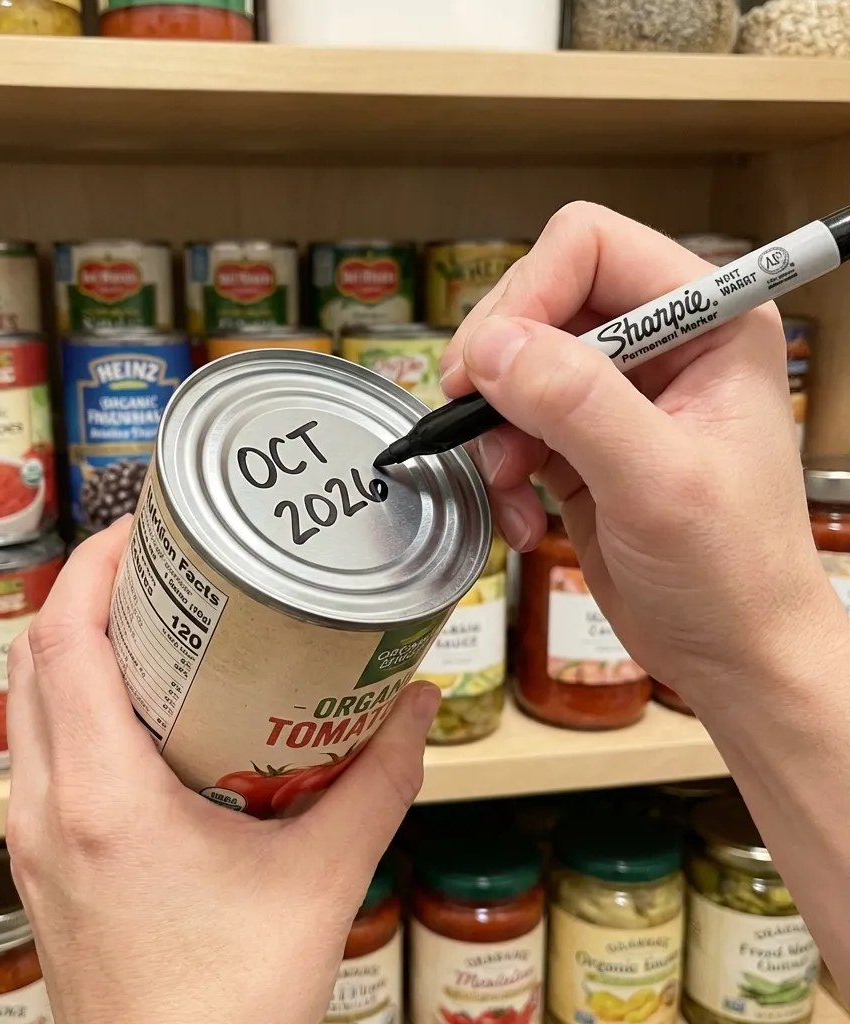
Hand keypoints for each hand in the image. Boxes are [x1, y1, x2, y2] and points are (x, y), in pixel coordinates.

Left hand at [5, 516, 439, 1023]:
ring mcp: (35, 840)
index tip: (144, 529)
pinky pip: (39, 749)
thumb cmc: (232, 1006)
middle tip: (161, 566)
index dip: (95, 566)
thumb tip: (414, 705)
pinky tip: (144, 709)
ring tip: (153, 620)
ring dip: (76, 644)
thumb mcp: (324, 879)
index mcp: (104, 800)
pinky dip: (75, 700)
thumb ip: (380, 781)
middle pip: (35, 657)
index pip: (65, 642)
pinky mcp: (45, 862)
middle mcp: (49, 811)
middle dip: (89, 591)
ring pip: (28, 703)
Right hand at [439, 201, 849, 697]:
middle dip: (500, 369)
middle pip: (539, 302)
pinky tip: (522, 519)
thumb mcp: (657, 483)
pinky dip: (500, 471)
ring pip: (514, 368)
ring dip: (495, 431)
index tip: (486, 364)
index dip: (528, 293)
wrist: (732, 653)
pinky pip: (510, 427)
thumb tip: (491, 347)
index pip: (591, 248)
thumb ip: (576, 403)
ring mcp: (616, 394)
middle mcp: (659, 343)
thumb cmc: (731, 573)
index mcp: (707, 321)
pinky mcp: (581, 441)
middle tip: (472, 420)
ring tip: (511, 489)